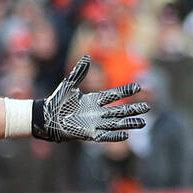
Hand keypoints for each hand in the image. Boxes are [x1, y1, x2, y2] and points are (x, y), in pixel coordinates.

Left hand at [32, 55, 148, 142]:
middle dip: (133, 109)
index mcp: (94, 100)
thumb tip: (87, 57)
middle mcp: (96, 112)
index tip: (138, 87)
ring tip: (143, 122)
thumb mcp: (69, 85)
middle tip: (147, 107)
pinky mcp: (88, 134)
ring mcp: (93, 124)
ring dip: (128, 123)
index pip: (114, 95)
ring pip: (115, 123)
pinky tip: (125, 134)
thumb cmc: (56, 101)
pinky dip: (114, 136)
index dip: (125, 91)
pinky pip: (104, 136)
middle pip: (119, 110)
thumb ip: (79, 72)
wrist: (45, 117)